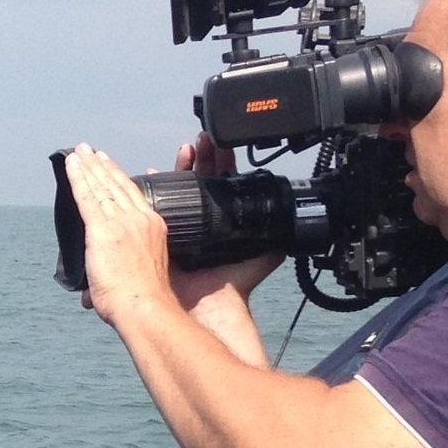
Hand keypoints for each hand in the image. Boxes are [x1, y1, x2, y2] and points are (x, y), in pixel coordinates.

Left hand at [62, 143, 178, 326]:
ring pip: (101, 187)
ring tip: (79, 151)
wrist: (144, 306)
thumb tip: (87, 296)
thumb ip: (113, 280)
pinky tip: (71, 165)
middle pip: (116, 185)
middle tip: (90, 150)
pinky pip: (86, 197)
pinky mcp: (101, 229)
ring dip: (88, 167)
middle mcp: (139, 219)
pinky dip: (78, 178)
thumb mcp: (138, 278)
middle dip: (101, 166)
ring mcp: (121, 222)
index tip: (109, 163)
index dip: (119, 177)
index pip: (133, 195)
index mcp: (153, 227)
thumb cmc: (143, 301)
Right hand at [167, 133, 284, 311]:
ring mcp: (178, 226)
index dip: (220, 162)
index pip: (220, 183)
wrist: (208, 308)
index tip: (219, 144)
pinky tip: (154, 172)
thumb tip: (293, 229)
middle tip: (202, 139)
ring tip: (187, 148)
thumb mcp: (261, 259)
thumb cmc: (230, 289)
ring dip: (181, 166)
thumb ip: (275, 243)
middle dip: (200, 156)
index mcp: (221, 222)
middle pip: (198, 179)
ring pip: (178, 188)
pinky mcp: (161, 235)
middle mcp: (199, 221)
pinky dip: (154, 188)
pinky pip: (156, 207)